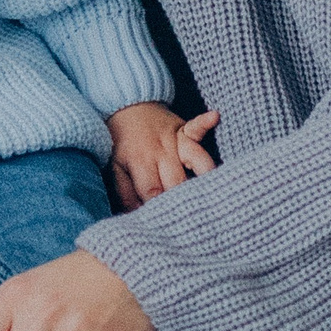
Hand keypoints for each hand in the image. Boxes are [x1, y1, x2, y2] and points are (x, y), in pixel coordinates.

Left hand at [104, 103, 219, 209]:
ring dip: (205, 174)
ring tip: (215, 192)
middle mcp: (161, 152)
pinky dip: (205, 122)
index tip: (166, 223)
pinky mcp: (185, 129)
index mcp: (141, 163)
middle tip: (192, 218)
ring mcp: (175, 140)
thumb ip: (126, 193)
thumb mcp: (115, 169)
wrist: (126, 107)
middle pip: (178, 181)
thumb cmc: (122, 143)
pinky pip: (197, 126)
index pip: (153, 192)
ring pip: (195, 158)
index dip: (159, 209)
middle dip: (184, 199)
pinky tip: (214, 117)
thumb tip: (138, 217)